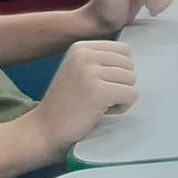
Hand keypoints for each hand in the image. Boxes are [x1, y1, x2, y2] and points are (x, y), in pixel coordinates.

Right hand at [25, 41, 137, 157]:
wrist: (44, 129)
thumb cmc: (66, 103)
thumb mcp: (79, 70)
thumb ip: (101, 61)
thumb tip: (133, 61)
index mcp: (81, 47)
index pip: (124, 50)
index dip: (119, 70)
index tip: (99, 84)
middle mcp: (85, 55)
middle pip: (130, 65)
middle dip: (120, 84)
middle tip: (97, 97)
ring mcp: (90, 72)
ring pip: (132, 80)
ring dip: (120, 96)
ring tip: (97, 104)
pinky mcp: (99, 92)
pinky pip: (131, 95)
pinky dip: (122, 107)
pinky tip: (102, 112)